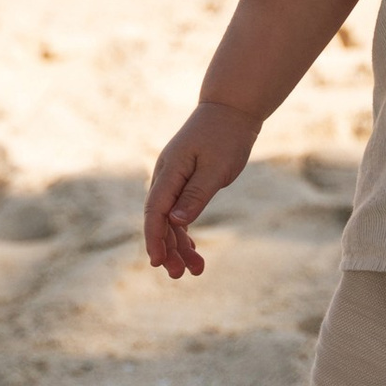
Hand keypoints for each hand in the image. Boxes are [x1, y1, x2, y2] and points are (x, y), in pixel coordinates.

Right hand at [144, 100, 260, 277]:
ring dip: (179, 245)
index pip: (155, 211)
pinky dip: (185, 231)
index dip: (154, 238)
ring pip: (170, 218)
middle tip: (181, 275)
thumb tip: (177, 221)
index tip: (158, 262)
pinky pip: (179, 211)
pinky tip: (193, 251)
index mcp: (170, 171)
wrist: (231, 110)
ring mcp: (174, 178)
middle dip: (168, 248)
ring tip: (195, 270)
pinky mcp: (184, 181)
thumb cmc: (226, 136)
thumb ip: (196, 194)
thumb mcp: (216, 167)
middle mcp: (166, 176)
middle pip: (160, 219)